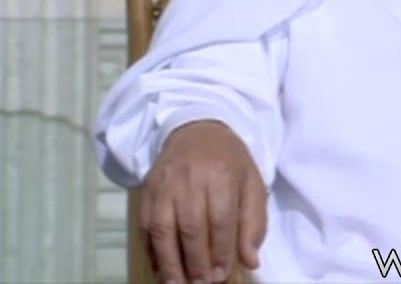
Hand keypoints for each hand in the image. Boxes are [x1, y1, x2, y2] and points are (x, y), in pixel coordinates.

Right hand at [140, 120, 267, 283]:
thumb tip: (251, 261)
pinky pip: (146, 226)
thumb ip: (254, 223)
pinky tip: (161, 267)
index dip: (221, 251)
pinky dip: (153, 250)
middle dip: (196, 261)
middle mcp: (190, 178)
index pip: (221, 219)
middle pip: (191, 226)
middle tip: (202, 283)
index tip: (222, 274)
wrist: (196, 132)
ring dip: (170, 262)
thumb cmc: (229, 163)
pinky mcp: (147, 190)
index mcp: (222, 174)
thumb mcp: (252, 185)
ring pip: (163, 229)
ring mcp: (165, 185)